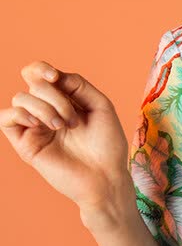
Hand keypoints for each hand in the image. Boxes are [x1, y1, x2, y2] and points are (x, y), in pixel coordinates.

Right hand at [0, 60, 133, 210]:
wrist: (106, 177)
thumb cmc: (108, 144)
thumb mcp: (100, 105)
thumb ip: (78, 84)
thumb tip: (53, 75)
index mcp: (63, 100)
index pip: (38, 74)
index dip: (41, 68)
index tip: (55, 77)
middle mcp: (46, 111)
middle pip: (33, 84)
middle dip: (55, 96)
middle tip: (74, 120)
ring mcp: (34, 127)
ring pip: (20, 98)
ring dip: (44, 108)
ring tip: (63, 126)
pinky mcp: (25, 144)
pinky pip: (5, 118)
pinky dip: (20, 114)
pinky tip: (39, 125)